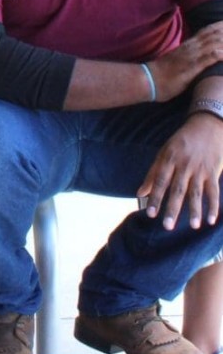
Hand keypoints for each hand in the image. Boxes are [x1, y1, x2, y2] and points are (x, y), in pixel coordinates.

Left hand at [137, 113, 222, 229]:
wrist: (207, 127)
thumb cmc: (181, 142)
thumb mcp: (164, 152)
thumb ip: (153, 174)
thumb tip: (140, 193)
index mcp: (169, 159)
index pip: (160, 181)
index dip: (155, 197)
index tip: (150, 214)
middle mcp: (184, 165)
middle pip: (177, 189)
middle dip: (172, 208)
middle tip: (167, 226)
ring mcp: (200, 169)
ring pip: (196, 192)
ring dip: (194, 210)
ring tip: (192, 226)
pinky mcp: (213, 171)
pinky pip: (213, 191)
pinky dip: (213, 205)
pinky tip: (211, 219)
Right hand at [146, 21, 222, 101]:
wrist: (150, 80)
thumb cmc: (162, 73)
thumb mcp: (177, 59)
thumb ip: (188, 55)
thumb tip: (197, 55)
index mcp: (188, 45)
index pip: (207, 31)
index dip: (219, 26)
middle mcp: (191, 48)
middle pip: (213, 34)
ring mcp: (192, 56)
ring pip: (214, 43)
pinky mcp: (193, 67)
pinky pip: (210, 58)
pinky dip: (220, 54)